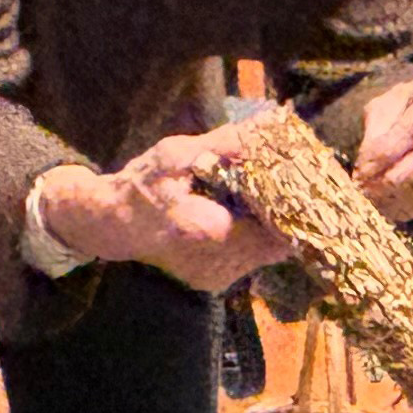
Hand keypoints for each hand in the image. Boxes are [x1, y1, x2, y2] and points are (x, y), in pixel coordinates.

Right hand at [37, 130, 294, 291]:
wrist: (111, 225)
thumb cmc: (140, 185)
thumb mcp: (175, 154)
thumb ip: (222, 145)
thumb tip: (264, 129)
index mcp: (206, 230)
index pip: (271, 226)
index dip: (290, 206)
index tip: (301, 185)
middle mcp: (215, 262)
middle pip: (273, 243)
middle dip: (285, 215)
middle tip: (294, 187)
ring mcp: (215, 277)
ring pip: (265, 255)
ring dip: (272, 228)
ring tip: (273, 198)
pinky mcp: (213, 282)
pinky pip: (250, 261)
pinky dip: (256, 240)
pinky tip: (248, 217)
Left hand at [353, 67, 412, 224]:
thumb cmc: (406, 107)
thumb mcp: (386, 105)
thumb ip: (379, 128)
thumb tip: (372, 160)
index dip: (386, 152)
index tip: (362, 169)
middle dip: (396, 175)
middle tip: (368, 188)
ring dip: (406, 190)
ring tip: (377, 194)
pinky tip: (396, 196)